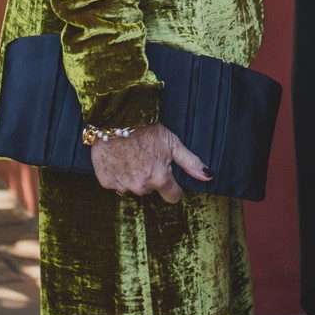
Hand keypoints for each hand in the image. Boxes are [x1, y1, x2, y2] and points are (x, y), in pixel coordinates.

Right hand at [90, 123, 209, 202]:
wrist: (118, 118)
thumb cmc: (147, 129)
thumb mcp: (173, 143)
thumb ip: (191, 163)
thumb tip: (208, 176)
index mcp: (160, 179)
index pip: (173, 196)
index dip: (173, 186)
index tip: (168, 174)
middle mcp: (141, 187)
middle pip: (151, 189)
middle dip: (151, 176)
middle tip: (147, 156)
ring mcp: (122, 185)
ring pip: (133, 186)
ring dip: (133, 175)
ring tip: (132, 155)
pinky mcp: (105, 181)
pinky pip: (115, 183)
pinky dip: (117, 173)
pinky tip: (119, 158)